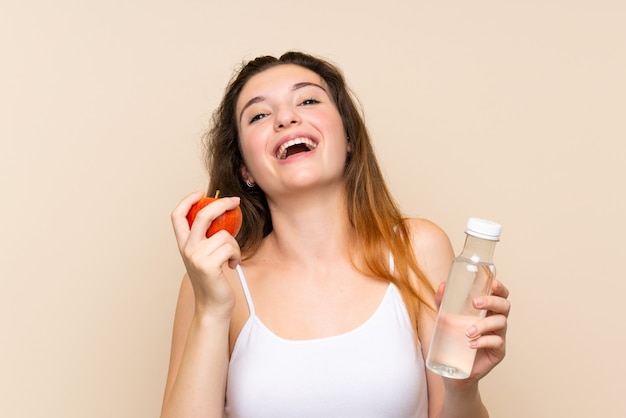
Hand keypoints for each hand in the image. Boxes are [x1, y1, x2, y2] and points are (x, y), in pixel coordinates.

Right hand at [171, 191, 241, 317]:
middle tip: (235, 202)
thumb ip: (206, 239)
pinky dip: (236, 255)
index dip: (187, 200)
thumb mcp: (204, 256)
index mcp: (183, 244)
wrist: (212, 306)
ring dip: (235, 245)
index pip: (177, 216)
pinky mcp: (208, 265)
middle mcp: (187, 248)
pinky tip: (231, 266)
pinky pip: (230, 248)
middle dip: (222, 204)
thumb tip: (222, 215)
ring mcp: (196, 256)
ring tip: (231, 258)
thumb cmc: (212, 281)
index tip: (201, 193)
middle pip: (202, 215)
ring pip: (224, 234)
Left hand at [435, 279, 510, 383]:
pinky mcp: (498, 352)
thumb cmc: (452, 338)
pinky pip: (497, 343)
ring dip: (484, 324)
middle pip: (504, 306)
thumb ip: (443, 302)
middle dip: (492, 301)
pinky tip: (471, 344)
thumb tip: (443, 285)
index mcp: (487, 310)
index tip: (493, 283)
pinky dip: (484, 341)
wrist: (453, 367)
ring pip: (501, 323)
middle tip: (476, 303)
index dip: (500, 288)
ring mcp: (499, 336)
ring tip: (468, 332)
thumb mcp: (445, 318)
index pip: (500, 295)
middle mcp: (495, 320)